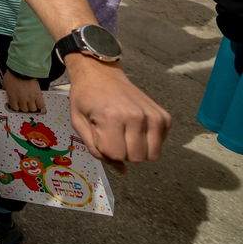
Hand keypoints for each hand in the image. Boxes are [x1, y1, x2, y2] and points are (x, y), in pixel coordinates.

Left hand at [2, 72, 43, 112]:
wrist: (22, 69)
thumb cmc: (13, 74)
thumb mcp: (5, 83)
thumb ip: (7, 90)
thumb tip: (7, 92)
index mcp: (12, 97)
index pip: (15, 107)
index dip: (17, 106)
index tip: (18, 105)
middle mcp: (21, 99)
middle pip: (24, 109)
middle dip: (24, 107)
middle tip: (25, 103)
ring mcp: (30, 97)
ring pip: (32, 109)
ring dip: (32, 107)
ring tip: (31, 103)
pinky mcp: (37, 95)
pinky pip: (40, 105)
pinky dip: (40, 105)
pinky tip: (38, 103)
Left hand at [63, 56, 170, 170]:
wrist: (100, 73)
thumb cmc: (85, 98)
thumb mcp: (79, 123)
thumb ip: (96, 149)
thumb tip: (122, 170)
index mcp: (112, 118)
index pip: (118, 156)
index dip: (107, 150)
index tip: (100, 135)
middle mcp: (137, 117)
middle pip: (137, 158)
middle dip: (123, 152)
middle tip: (113, 134)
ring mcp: (153, 115)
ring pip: (152, 155)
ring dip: (138, 150)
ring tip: (125, 133)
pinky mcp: (163, 115)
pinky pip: (161, 143)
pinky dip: (149, 141)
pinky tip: (136, 127)